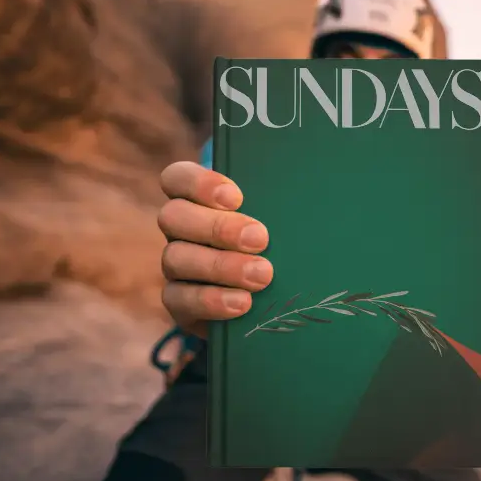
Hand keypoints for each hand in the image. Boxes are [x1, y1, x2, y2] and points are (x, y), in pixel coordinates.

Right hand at [157, 161, 272, 336]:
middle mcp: (180, 230)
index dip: (198, 184)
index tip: (237, 198)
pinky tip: (243, 302)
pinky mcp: (179, 302)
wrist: (272, 300)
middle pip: (173, 216)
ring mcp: (176, 265)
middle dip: (218, 227)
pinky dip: (212, 300)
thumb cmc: (278, 244)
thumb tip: (307, 198)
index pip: (177, 178)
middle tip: (260, 239)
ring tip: (262, 275)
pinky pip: (179, 299)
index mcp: (197, 199)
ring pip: (175, 258)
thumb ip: (280, 205)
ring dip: (220, 266)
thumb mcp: (279, 220)